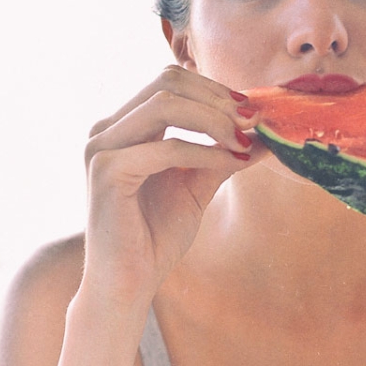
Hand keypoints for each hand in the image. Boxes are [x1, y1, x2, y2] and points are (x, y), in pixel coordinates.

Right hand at [82, 65, 263, 307]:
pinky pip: (166, 147)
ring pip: (165, 104)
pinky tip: (230, 161)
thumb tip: (263, 133)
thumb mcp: (196, 185)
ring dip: (213, 119)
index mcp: (123, 126)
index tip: (251, 111)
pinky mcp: (106, 171)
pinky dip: (204, 152)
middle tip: (252, 121)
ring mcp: (101, 147)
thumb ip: (222, 154)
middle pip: (167, 82)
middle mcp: (106, 129)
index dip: (214, 89)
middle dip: (216, 98)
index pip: (169, 81)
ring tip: (243, 139)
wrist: (127, 284)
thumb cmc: (155, 237)